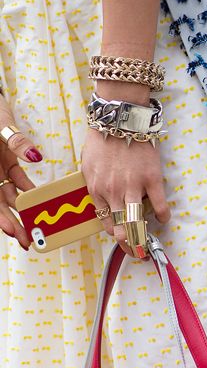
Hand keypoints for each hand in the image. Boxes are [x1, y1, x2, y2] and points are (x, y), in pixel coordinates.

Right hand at [0, 95, 43, 250]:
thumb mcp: (0, 126)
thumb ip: (16, 142)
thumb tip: (35, 157)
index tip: (11, 231)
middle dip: (13, 223)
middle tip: (28, 241)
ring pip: (9, 196)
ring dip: (22, 212)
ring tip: (35, 229)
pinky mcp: (6, 162)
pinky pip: (17, 181)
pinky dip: (28, 192)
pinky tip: (41, 204)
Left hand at [81, 126, 169, 258]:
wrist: (120, 120)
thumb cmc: (102, 141)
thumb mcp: (88, 166)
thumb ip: (96, 186)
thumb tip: (104, 204)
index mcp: (96, 189)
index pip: (105, 222)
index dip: (116, 235)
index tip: (123, 240)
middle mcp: (113, 192)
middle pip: (121, 229)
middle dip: (129, 245)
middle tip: (137, 252)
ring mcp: (133, 187)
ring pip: (138, 223)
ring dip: (143, 238)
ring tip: (148, 245)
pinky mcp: (152, 180)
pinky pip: (160, 206)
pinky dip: (163, 216)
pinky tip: (164, 218)